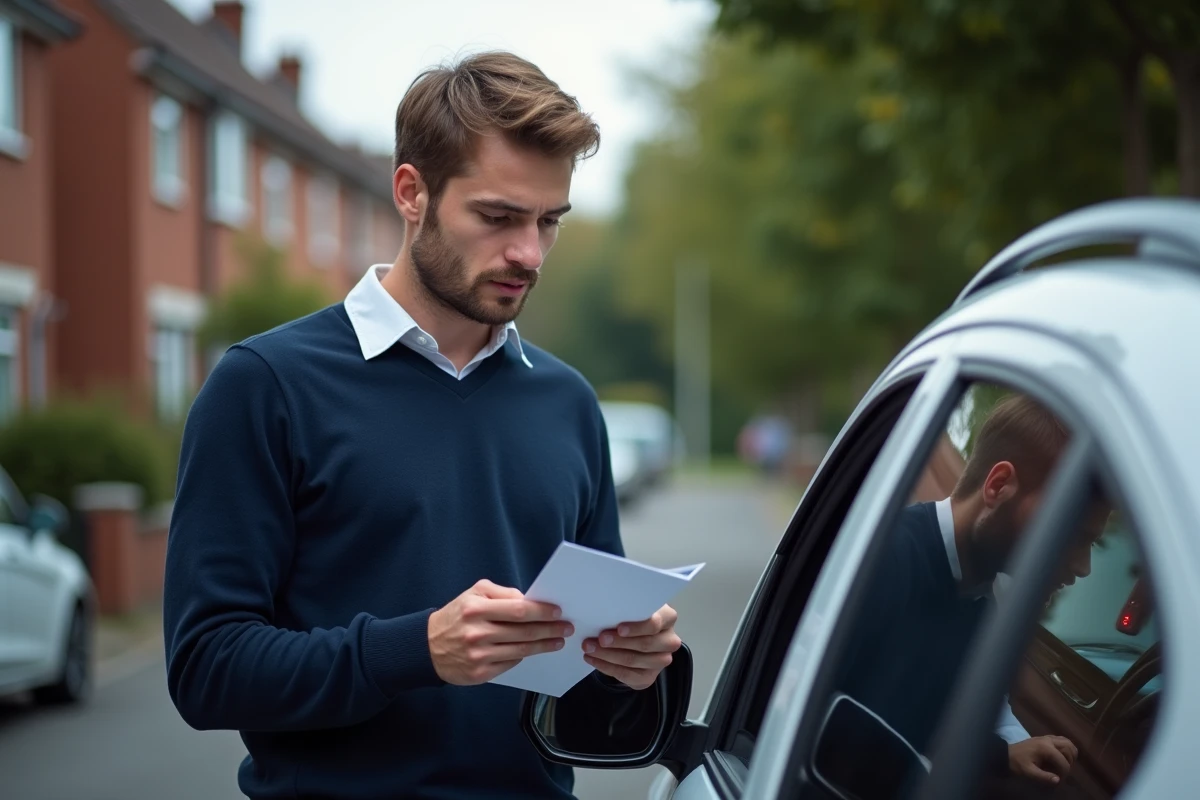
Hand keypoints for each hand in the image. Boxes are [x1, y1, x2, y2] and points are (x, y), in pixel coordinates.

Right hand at [428, 579, 572, 684]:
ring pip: (521, 651)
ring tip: (557, 641)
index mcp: (476, 609)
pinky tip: (534, 651)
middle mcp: (477, 633)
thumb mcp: (473, 594)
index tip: (557, 611)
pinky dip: (524, 657)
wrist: (426, 647)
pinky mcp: (479, 674)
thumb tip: (527, 600)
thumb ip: (501, 594)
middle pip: (524, 632)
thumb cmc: (456, 616)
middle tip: (566, 628)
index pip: (518, 610)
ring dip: (544, 646)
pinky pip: (510, 664)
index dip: (541, 611)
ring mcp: (478, 655)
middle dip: (549, 629)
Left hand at [581, 604, 681, 689]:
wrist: (634, 639)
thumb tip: (603, 609)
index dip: (637, 628)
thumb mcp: (632, 608)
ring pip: (634, 660)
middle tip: (599, 639)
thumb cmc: (632, 618)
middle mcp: (669, 641)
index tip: (619, 628)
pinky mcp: (649, 677)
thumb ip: (625, 608)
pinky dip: (607, 667)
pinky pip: (627, 675)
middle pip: (645, 644)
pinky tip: (593, 659)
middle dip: (619, 642)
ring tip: (589, 648)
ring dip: (608, 655)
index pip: (655, 624)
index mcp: (667, 618)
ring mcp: (661, 660)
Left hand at [1008, 735, 1077, 784]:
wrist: (1005, 754)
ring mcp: (1046, 737)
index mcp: (1046, 748)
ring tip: (1065, 763)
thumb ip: (1043, 777)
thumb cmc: (1016, 763)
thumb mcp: (1028, 772)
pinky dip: (1066, 747)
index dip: (1065, 772)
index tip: (1059, 779)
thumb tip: (1058, 780)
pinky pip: (1061, 739)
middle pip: (1069, 748)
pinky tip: (1061, 756)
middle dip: (1070, 761)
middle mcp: (1048, 740)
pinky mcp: (1044, 738)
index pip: (1064, 761)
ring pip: (1067, 742)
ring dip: (1070, 753)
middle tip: (1063, 770)